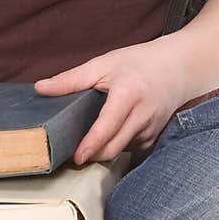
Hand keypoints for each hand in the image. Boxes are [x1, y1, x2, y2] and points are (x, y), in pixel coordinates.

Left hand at [33, 40, 183, 163]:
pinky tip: (108, 134)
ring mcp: (150, 129)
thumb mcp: (103, 64)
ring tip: (86, 141)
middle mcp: (142, 115)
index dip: (91, 144)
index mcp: (128, 94)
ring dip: (102, 151)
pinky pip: (130, 148)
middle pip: (114, 147)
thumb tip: (41, 88)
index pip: (107, 127)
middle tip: (70, 154)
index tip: (76, 156)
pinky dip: (116, 145)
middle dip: (92, 155)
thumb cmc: (139, 63)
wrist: (177, 67)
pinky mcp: (153, 137)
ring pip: (121, 150)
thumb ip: (71, 79)